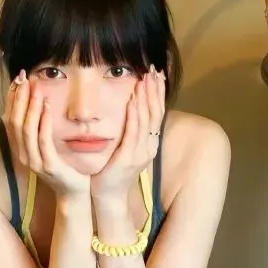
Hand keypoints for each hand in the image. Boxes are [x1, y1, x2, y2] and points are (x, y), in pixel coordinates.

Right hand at [4, 70, 89, 196]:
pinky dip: (44, 121)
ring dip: (31, 106)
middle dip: (20, 98)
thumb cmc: (64, 168)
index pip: (11, 119)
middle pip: (16, 122)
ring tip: (36, 89)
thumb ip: (41, 130)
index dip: (13, 99)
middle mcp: (24, 155)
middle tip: (25, 78)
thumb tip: (39, 104)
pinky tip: (48, 106)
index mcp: (22, 149)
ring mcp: (35, 161)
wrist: (73, 192)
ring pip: (27, 129)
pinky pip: (43, 139)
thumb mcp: (48, 147)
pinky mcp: (48, 165)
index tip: (17, 80)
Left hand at [91, 66, 165, 201]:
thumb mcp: (126, 149)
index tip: (157, 75)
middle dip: (155, 90)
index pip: (157, 113)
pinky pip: (133, 132)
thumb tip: (131, 112)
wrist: (109, 196)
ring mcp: (140, 152)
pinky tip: (132, 101)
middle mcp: (149, 147)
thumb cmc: (113, 172)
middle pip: (156, 113)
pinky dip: (134, 115)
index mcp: (150, 144)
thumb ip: (131, 132)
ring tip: (144, 80)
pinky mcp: (128, 157)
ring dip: (145, 98)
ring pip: (146, 120)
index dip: (158, 93)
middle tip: (153, 70)